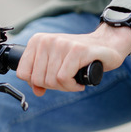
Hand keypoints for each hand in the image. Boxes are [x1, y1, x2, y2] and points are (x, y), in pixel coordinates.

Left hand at [16, 24, 130, 95]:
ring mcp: (62, 44)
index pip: (23, 73)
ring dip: (65, 87)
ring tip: (74, 79)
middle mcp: (48, 40)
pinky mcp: (77, 50)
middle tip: (67, 80)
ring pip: (51, 81)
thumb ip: (40, 76)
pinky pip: (64, 78)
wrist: (108, 44)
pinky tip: (79, 82)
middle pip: (38, 80)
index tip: (50, 80)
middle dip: (53, 86)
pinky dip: (72, 86)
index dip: (36, 83)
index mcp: (37, 41)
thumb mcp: (54, 63)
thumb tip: (36, 91)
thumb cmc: (79, 56)